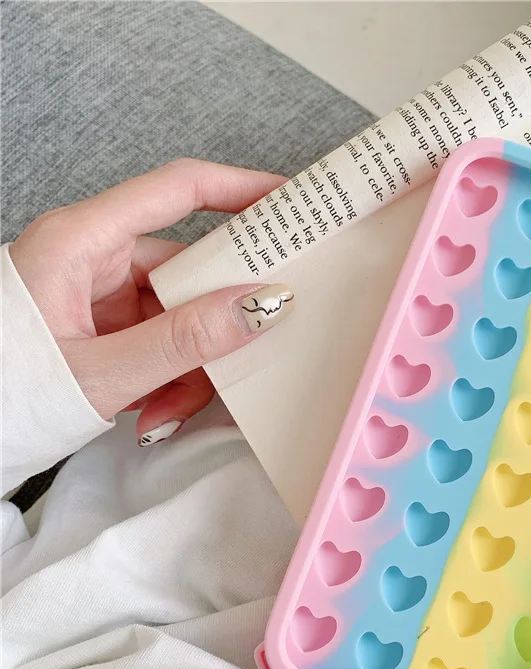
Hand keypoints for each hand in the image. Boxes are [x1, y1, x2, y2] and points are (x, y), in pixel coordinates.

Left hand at [10, 159, 293, 444]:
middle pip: (190, 269)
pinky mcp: (104, 327)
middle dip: (218, 322)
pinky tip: (156, 411)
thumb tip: (261, 305)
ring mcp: (100, 295)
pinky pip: (162, 342)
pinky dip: (170, 379)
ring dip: (191, 367)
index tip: (292, 201)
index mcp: (80, 241)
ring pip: (181, 316)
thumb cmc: (2, 398)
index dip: (242, 188)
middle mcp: (93, 259)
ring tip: (172, 408)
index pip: (177, 190)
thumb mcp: (100, 372)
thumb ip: (184, 340)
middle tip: (257, 340)